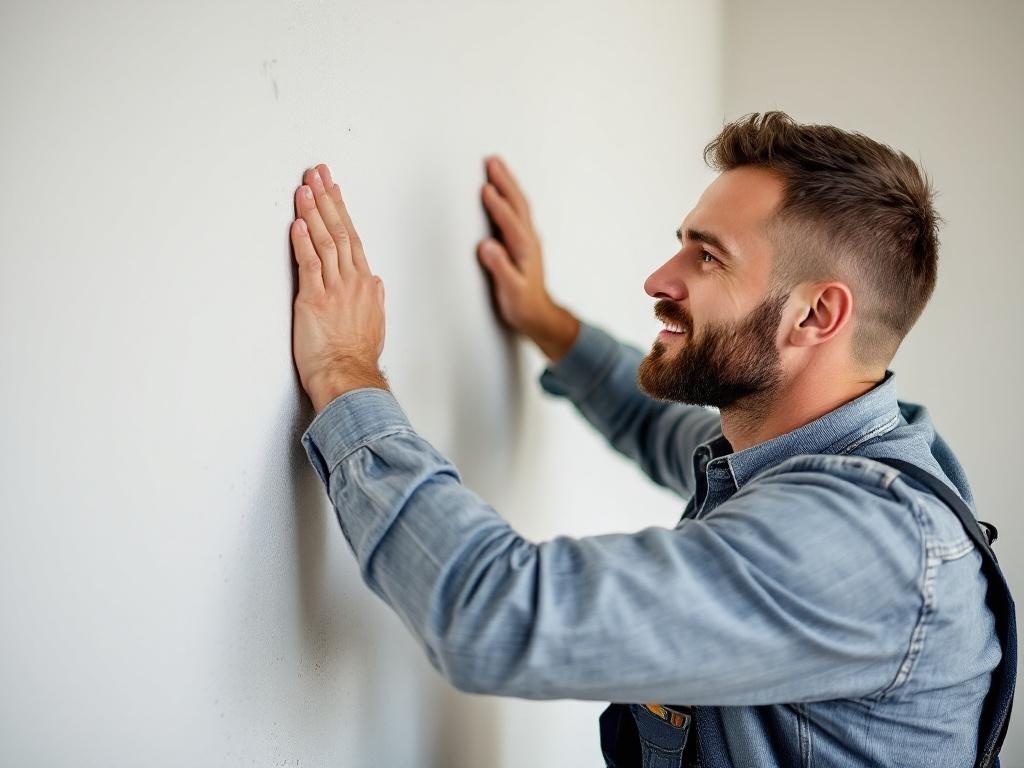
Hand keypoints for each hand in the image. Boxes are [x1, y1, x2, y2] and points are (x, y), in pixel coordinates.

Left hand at [291, 163, 388, 413]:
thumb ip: (374, 299)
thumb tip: (375, 282)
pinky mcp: (314, 300)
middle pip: (340, 231)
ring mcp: (334, 289)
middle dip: (327, 199)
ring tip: (304, 188)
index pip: (353, 239)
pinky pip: (310, 264)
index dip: (341, 211)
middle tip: (317, 173)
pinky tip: (298, 222)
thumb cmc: (358, 357)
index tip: (333, 190)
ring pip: (326, 241)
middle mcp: (353, 281)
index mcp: (366, 285)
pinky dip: (303, 241)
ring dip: (314, 212)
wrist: (349, 377)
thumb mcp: (375, 324)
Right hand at [477, 156, 579, 360]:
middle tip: (492, 161)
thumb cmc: (522, 304)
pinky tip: (503, 190)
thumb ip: (500, 267)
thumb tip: (487, 246)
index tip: (486, 189)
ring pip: (519, 205)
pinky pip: (517, 211)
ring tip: (496, 166)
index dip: (498, 206)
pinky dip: (509, 196)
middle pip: (517, 204)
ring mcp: (528, 239)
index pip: (509, 222)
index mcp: (524, 250)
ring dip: (508, 184)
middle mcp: (529, 240)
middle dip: (505, 181)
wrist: (538, 314)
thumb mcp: (510, 290)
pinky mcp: (524, 241)